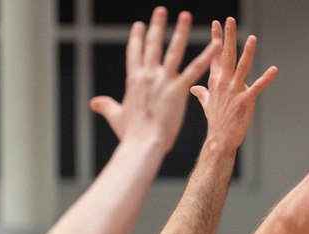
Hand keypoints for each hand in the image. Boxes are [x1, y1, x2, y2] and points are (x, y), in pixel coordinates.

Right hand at [90, 8, 219, 150]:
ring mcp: (163, 81)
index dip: (136, 38)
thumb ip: (106, 106)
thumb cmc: (130, 135)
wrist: (142, 146)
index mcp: (133, 81)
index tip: (139, 25)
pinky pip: (194, 70)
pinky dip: (205, 57)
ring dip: (180, 32)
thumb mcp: (116, 117)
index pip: (134, 53)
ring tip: (185, 16)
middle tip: (161, 10)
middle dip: (156, 26)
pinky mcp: (178, 90)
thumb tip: (94, 103)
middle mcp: (147, 76)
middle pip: (152, 45)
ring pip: (174, 51)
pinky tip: (215, 46)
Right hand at [189, 19, 276, 154]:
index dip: (216, 39)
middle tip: (230, 20)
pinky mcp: (244, 101)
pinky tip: (274, 69)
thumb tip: (195, 88)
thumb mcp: (206, 104)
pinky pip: (257, 88)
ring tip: (252, 38)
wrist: (219, 140)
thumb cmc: (215, 122)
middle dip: (228, 37)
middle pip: (227, 55)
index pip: (215, 56)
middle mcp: (223, 83)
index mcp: (215, 81)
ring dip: (248, 52)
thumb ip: (202, 93)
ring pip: (241, 67)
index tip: (217, 24)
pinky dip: (266, 79)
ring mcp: (234, 91)